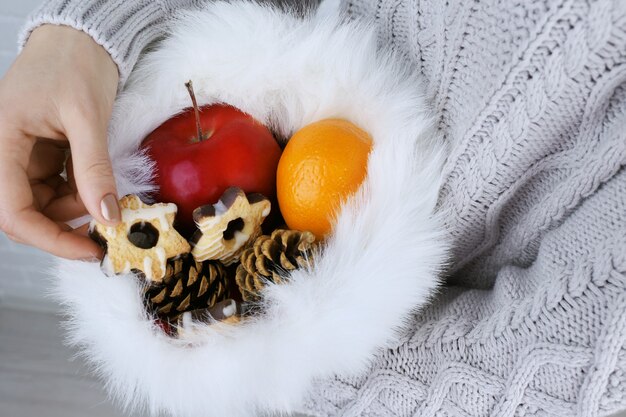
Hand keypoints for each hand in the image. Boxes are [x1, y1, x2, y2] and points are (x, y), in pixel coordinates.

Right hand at [0, 25, 119, 259]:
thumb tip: (107, 216)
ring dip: (78, 210)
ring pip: (44, 204)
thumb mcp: (87, 117)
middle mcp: (5, 154)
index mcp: (0, 143)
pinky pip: (58, 188)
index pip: (11, 210)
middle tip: (105, 233)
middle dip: (65, 227)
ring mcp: (24, 157)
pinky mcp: (43, 156)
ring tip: (108, 198)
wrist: (80, 40)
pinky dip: (82, 194)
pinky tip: (100, 187)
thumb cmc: (74, 65)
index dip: (49, 239)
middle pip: (25, 212)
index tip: (89, 249)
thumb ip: (94, 168)